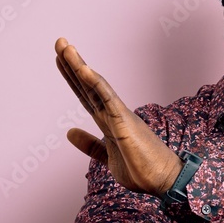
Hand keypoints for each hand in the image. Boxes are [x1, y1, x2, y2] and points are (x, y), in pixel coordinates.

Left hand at [55, 37, 182, 196]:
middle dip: (72, 64)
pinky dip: (95, 83)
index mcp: (109, 121)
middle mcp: (114, 113)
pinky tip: (83, 69)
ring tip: (66, 47)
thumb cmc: (142, 169)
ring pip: (96, 86)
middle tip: (60, 42)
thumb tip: (69, 132)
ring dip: (79, 66)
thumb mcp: (107, 157)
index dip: (73, 77)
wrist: (164, 180)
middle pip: (88, 85)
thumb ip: (90, 144)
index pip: (87, 94)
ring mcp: (119, 115)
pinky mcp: (125, 122)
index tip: (60, 59)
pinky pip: (107, 99)